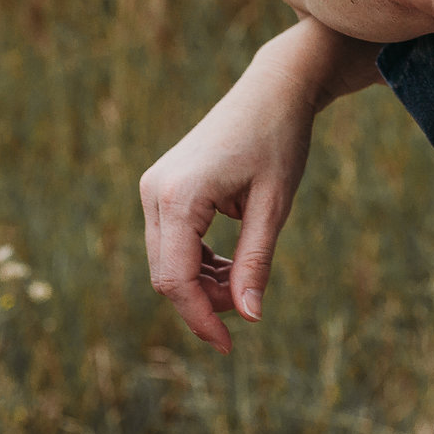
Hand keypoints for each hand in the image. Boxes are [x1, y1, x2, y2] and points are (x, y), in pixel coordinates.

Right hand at [139, 22, 370, 351]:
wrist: (273, 89)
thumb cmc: (279, 139)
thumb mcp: (274, 205)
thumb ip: (255, 262)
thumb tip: (249, 317)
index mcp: (179, 195)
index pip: (175, 279)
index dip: (201, 318)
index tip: (231, 344)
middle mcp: (155, 191)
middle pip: (166, 274)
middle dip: (202, 303)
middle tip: (248, 308)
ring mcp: (154, 187)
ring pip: (166, 261)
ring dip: (201, 283)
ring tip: (245, 282)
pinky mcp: (162, 187)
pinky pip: (171, 241)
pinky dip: (197, 262)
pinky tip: (230, 266)